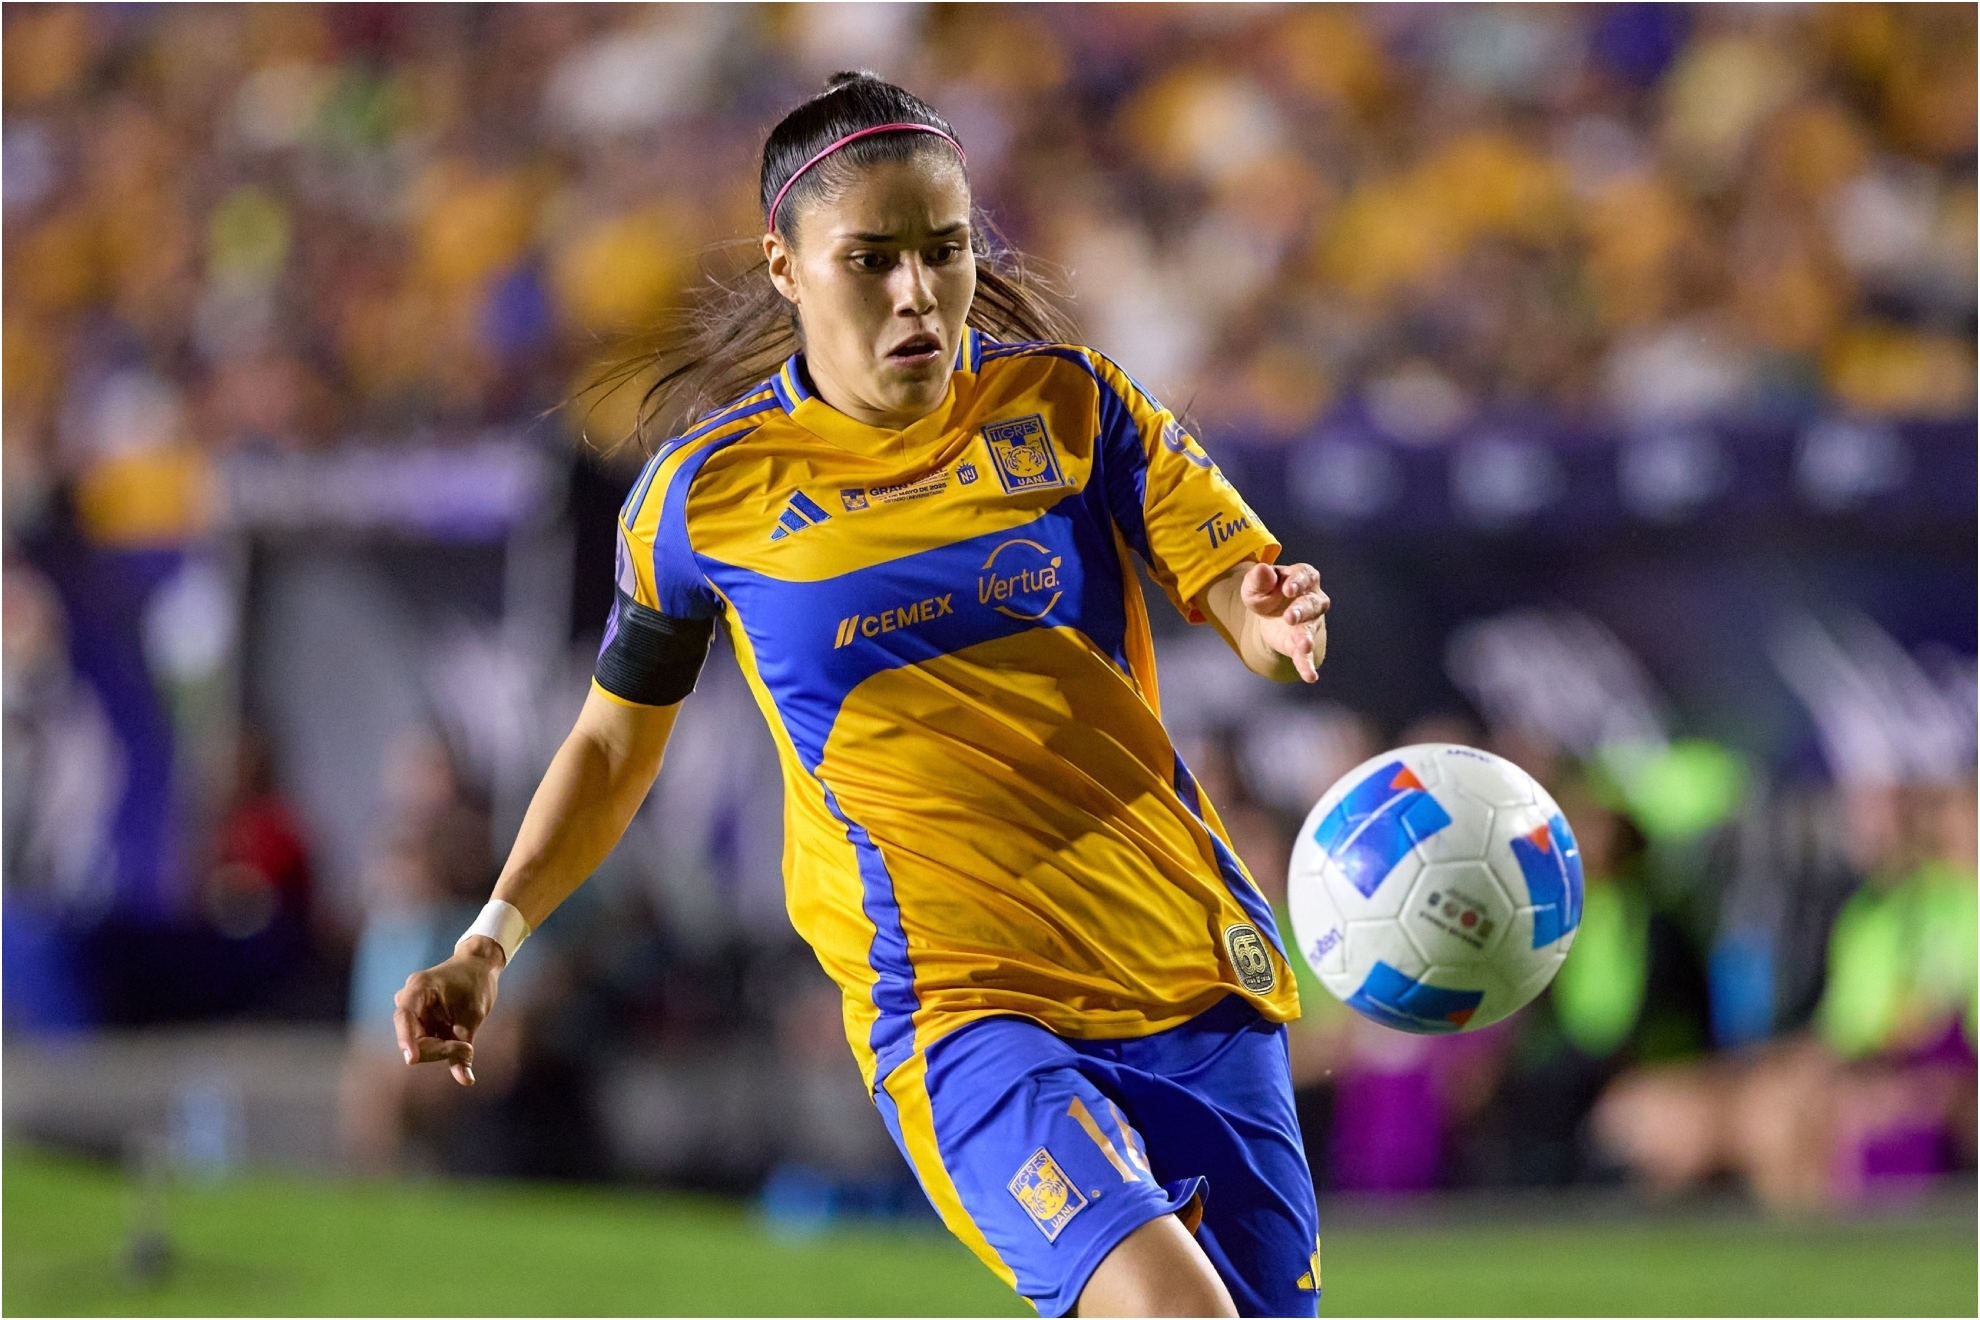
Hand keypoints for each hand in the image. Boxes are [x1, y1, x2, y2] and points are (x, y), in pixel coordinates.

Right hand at [392, 937, 502, 1086]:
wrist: (478, 966)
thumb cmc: (476, 985)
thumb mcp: (474, 1015)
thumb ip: (463, 1048)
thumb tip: (466, 1081)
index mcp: (419, 988)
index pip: (404, 1016)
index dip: (406, 1040)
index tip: (412, 1060)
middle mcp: (408, 999)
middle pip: (413, 1037)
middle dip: (439, 1049)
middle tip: (468, 1048)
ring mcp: (411, 1011)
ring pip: (419, 1044)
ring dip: (442, 1050)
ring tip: (465, 1043)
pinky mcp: (417, 1021)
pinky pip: (425, 1043)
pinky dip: (442, 1049)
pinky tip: (461, 1060)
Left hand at [1238, 561, 1328, 682]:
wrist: (1267, 613)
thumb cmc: (1266, 592)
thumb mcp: (1255, 585)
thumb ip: (1258, 578)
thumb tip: (1262, 569)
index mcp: (1302, 578)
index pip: (1305, 576)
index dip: (1298, 582)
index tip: (1288, 589)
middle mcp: (1312, 600)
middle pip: (1311, 604)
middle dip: (1301, 610)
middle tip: (1290, 617)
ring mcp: (1310, 623)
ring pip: (1310, 629)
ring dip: (1306, 637)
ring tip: (1304, 646)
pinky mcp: (1301, 644)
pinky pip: (1307, 656)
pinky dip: (1307, 666)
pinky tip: (1310, 676)